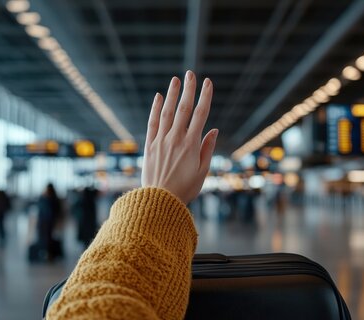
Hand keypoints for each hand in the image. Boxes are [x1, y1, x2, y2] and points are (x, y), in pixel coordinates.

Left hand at [141, 71, 217, 204]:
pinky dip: (155, 109)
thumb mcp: (202, 172)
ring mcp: (161, 141)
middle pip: (184, 108)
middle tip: (191, 74)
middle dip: (189, 89)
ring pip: (167, 112)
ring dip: (172, 94)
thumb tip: (214, 130)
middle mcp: (176, 138)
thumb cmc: (185, 189)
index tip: (208, 83)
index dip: (205, 96)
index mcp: (191, 144)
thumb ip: (207, 149)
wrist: (160, 201)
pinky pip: (152, 122)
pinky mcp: (149, 146)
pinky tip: (158, 97)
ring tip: (176, 80)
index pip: (201, 114)